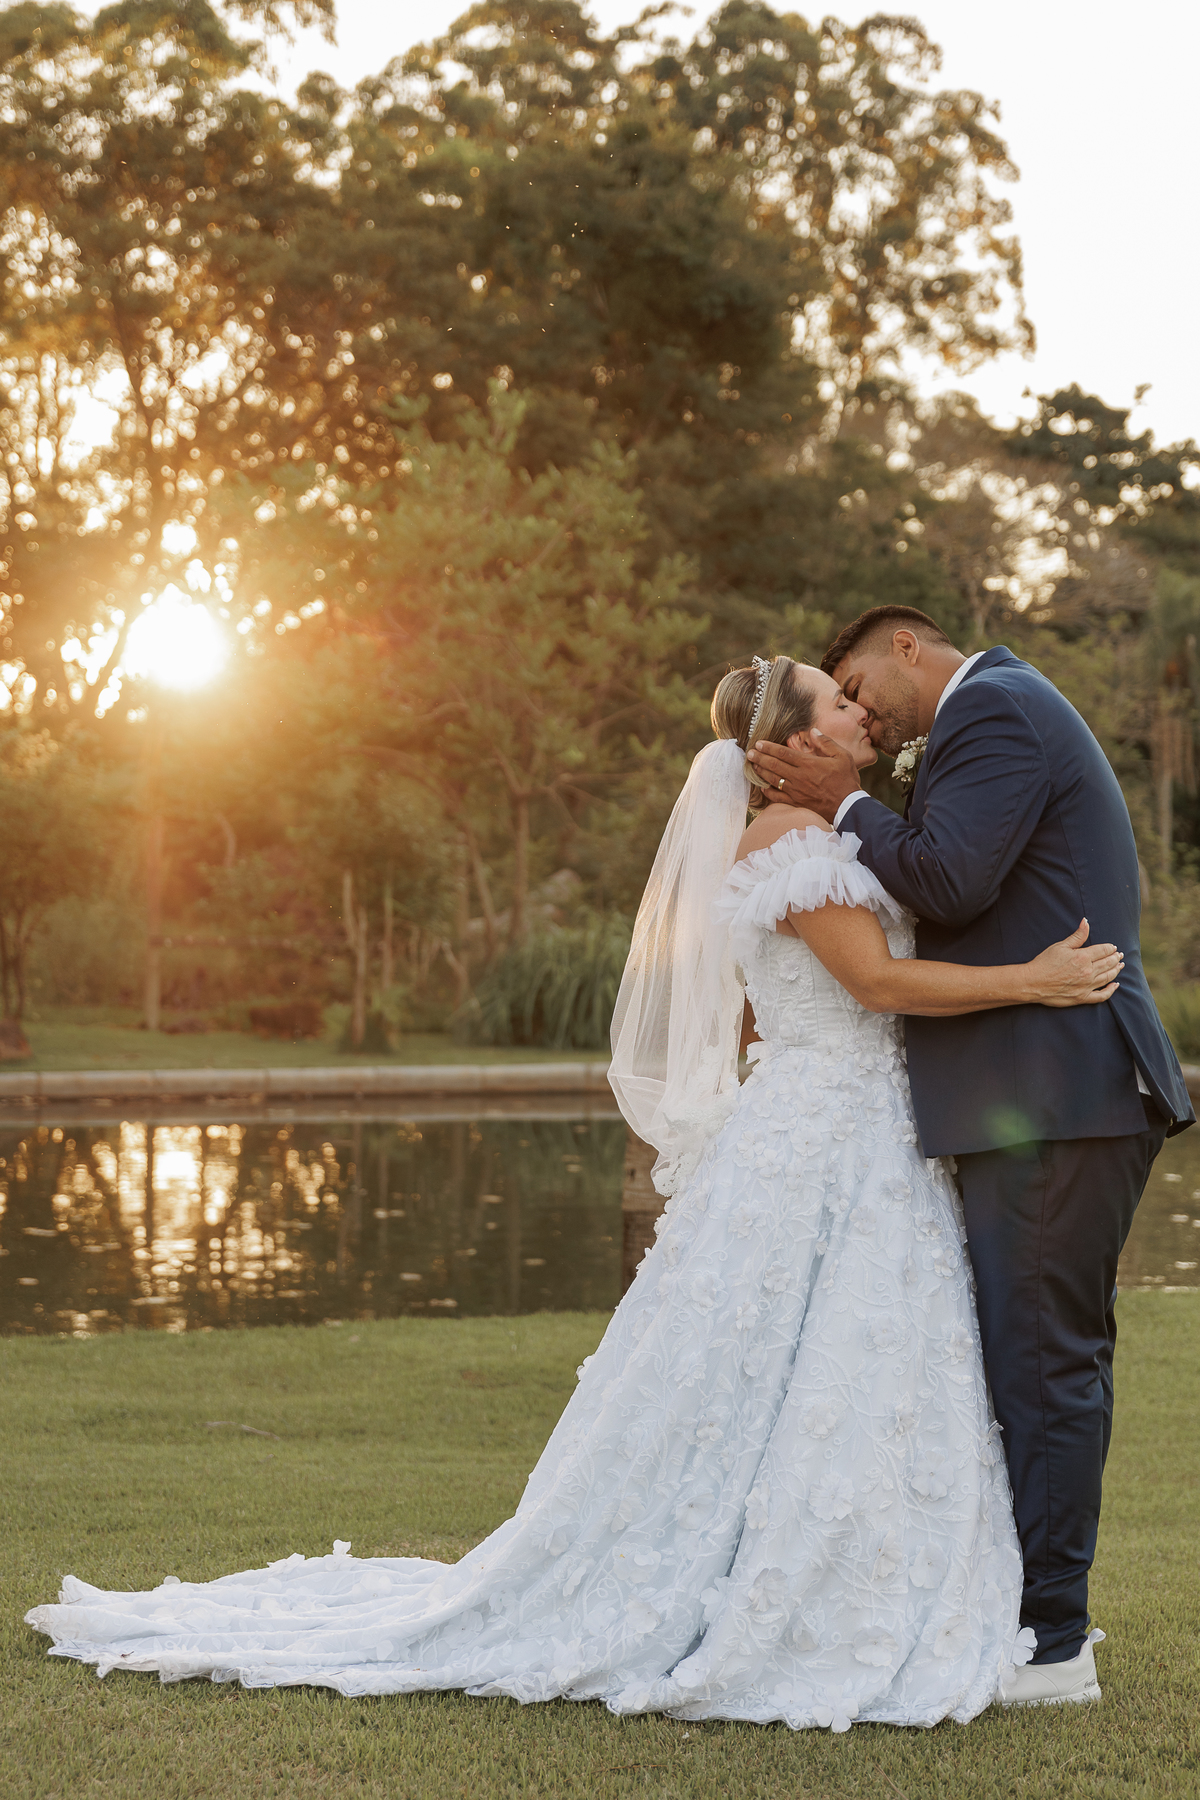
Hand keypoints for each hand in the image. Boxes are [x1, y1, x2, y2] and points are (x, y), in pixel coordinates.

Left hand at [747, 732, 861, 814]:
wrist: (848, 807)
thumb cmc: (846, 781)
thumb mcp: (843, 757)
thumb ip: (827, 743)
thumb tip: (813, 731)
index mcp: (809, 764)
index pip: (784, 753)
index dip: (769, 748)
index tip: (759, 743)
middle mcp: (799, 777)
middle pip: (774, 765)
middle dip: (760, 758)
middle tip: (749, 753)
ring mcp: (796, 791)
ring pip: (773, 780)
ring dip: (761, 772)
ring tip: (752, 765)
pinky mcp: (796, 803)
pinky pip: (777, 798)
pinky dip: (768, 792)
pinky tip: (761, 787)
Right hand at [1026, 919, 1122, 1006]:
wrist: (1033, 983)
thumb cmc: (1044, 963)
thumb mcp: (1060, 946)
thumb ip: (1077, 935)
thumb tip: (1086, 921)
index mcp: (1083, 957)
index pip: (1103, 950)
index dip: (1110, 948)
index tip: (1113, 947)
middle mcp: (1088, 971)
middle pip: (1108, 963)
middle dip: (1116, 958)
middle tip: (1120, 955)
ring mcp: (1086, 986)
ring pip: (1108, 977)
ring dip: (1116, 970)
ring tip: (1120, 966)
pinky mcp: (1082, 997)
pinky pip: (1102, 996)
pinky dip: (1111, 990)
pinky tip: (1115, 985)